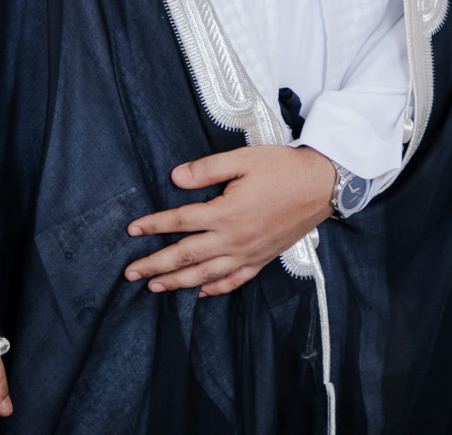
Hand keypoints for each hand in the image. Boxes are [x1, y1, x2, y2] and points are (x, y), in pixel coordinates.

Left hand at [123, 145, 335, 296]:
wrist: (322, 186)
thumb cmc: (283, 169)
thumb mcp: (243, 159)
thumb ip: (207, 169)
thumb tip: (175, 178)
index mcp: (226, 213)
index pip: (180, 222)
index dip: (153, 226)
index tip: (132, 231)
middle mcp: (234, 239)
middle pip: (185, 255)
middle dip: (154, 265)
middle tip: (129, 273)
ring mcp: (249, 253)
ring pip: (205, 274)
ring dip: (176, 282)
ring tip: (154, 287)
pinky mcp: (262, 259)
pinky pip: (235, 281)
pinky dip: (215, 289)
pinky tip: (200, 292)